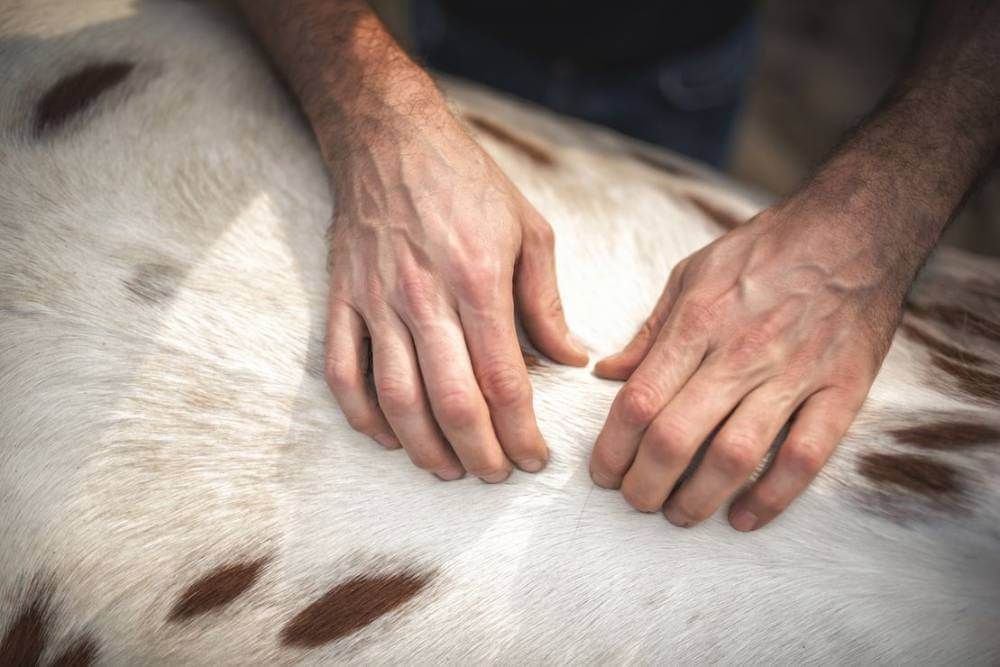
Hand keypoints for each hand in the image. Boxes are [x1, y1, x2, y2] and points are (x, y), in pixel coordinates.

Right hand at [324, 109, 586, 481]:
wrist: (390, 139)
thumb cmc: (467, 183)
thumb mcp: (528, 231)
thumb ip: (547, 303)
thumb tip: (573, 359)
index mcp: (478, 281)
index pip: (503, 380)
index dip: (521, 431)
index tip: (535, 459)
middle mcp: (423, 298)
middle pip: (450, 401)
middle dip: (478, 453)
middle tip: (496, 475)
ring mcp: (376, 302)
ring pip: (395, 398)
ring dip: (424, 447)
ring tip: (449, 470)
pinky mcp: (342, 300)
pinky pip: (343, 373)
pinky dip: (361, 416)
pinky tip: (388, 439)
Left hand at [589, 192, 910, 529]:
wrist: (855, 228)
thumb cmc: (765, 250)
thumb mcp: (692, 273)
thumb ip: (650, 331)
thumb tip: (606, 372)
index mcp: (698, 322)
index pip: (639, 401)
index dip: (611, 448)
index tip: (603, 471)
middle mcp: (741, 352)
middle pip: (675, 437)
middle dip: (644, 483)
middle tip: (633, 500)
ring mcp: (794, 374)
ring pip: (734, 456)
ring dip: (698, 498)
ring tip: (678, 514)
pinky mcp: (841, 390)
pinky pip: (804, 457)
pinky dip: (773, 497)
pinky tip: (744, 517)